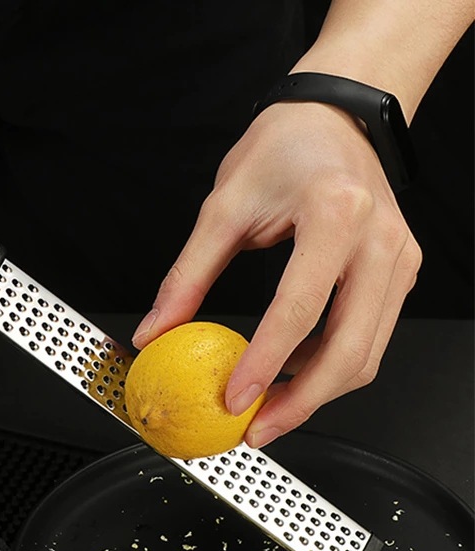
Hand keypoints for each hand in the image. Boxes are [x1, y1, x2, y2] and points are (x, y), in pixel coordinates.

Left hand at [132, 101, 420, 447]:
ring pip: (366, 354)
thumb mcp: (222, 207)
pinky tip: (292, 376)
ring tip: (268, 410)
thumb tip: (154, 332)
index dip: (265, 363)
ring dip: (317, 393)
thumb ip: (188, 276)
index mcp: (336, 214)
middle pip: (349, 349)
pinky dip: (331, 367)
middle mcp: (381, 241)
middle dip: (301, 403)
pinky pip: (369, 337)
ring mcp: (398, 260)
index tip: (234, 400)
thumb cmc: (283, 149)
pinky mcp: (400, 273)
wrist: (337, 117)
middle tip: (255, 429)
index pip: (300, 309)